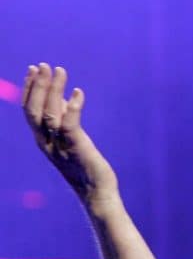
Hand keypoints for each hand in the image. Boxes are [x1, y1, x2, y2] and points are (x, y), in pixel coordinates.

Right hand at [22, 63, 118, 208]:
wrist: (97, 192)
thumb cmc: (85, 166)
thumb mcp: (71, 140)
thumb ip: (66, 120)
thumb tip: (66, 98)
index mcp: (42, 139)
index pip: (29, 110)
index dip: (30, 89)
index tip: (34, 69)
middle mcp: (46, 142)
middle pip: (34, 109)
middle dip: (38, 85)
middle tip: (43, 65)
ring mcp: (59, 146)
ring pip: (49, 114)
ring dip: (53, 90)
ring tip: (60, 71)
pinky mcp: (76, 148)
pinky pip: (69, 125)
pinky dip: (73, 107)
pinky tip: (79, 92)